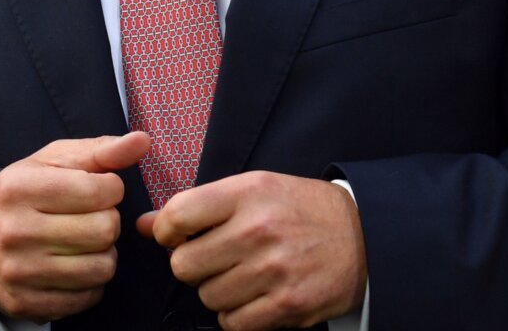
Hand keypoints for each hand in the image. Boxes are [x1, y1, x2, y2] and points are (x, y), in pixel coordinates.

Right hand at [0, 131, 150, 321]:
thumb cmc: (23, 196)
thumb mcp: (52, 163)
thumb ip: (100, 151)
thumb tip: (143, 140)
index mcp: (19, 187)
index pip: (98, 190)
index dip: (109, 189)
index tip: (96, 190)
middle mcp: (15, 230)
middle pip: (104, 230)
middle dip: (107, 221)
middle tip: (89, 217)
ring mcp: (19, 271)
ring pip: (102, 267)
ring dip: (103, 253)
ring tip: (84, 242)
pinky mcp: (26, 302)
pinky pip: (89, 297)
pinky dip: (90, 283)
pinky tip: (72, 267)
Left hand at [134, 171, 365, 330]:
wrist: (362, 235)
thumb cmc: (299, 209)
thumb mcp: (252, 190)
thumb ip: (198, 206)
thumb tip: (145, 225)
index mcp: (247, 194)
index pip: (177, 215)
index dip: (166, 231)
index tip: (176, 236)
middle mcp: (259, 231)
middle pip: (184, 265)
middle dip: (191, 265)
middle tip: (212, 260)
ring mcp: (274, 271)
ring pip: (207, 297)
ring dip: (216, 291)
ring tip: (239, 276)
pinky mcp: (288, 305)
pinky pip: (233, 323)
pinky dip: (236, 316)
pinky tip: (252, 297)